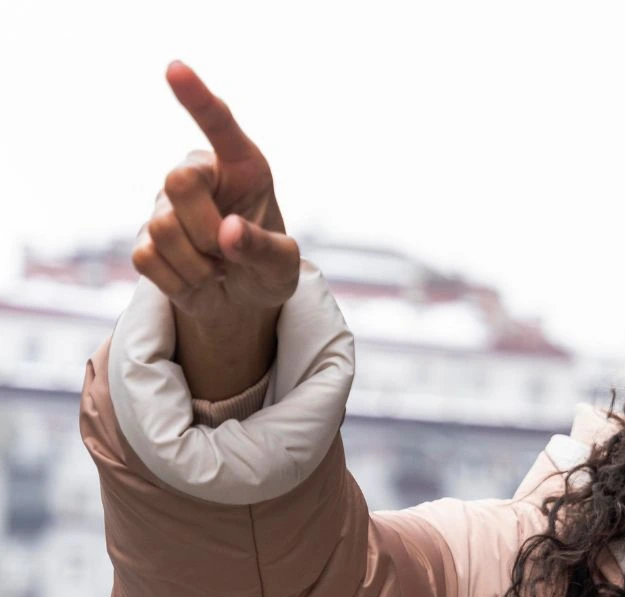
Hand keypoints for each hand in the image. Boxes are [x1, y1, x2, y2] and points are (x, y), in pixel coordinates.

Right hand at [130, 61, 299, 399]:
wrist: (241, 301)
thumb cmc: (267, 268)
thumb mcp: (283, 264)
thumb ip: (264, 247)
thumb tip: (228, 232)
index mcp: (242, 167)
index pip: (218, 124)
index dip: (195, 96)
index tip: (174, 68)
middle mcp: (198, 175)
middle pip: (178, 181)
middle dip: (206, 228)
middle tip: (227, 251)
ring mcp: (164, 206)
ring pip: (162, 228)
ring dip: (198, 263)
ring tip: (216, 266)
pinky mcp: (143, 240)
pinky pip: (149, 259)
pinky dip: (180, 280)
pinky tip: (194, 277)